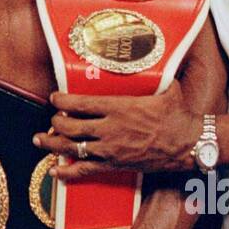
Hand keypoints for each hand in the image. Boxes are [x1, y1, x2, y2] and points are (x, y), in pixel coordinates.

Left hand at [32, 83, 202, 179]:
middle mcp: (109, 128)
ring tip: (39, 140)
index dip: (62, 100)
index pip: (81, 103)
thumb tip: (154, 57)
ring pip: (72, 147)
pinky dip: (67, 171)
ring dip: (52, 143)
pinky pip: (85, 170)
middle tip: (51, 119)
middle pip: (70, 126)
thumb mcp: (165, 88)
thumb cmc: (178, 115)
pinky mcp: (115, 165)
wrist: (189, 145)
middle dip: (55, 122)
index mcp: (119, 107)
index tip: (54, 97)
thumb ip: (153, 76)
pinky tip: (55, 170)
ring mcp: (110, 149)